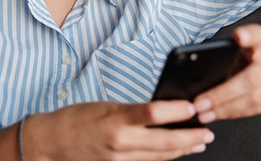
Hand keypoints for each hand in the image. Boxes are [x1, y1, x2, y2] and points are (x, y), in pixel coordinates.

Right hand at [23, 101, 214, 160]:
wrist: (53, 141)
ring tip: (199, 142)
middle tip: (207, 132)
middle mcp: (120, 141)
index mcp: (116, 119)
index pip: (154, 113)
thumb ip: (132, 111)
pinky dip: (164, 157)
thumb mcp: (106, 105)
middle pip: (164, 142)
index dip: (177, 111)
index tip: (193, 106)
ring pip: (160, 157)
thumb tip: (160, 110)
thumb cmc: (76, 118)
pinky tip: (175, 152)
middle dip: (190, 137)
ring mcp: (120, 159)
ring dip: (183, 150)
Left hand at [194, 24, 260, 122]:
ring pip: (254, 99)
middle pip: (250, 79)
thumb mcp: (243, 48)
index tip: (239, 35)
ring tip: (205, 113)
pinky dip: (237, 113)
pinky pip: (260, 109)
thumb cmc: (255, 54)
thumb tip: (198, 78)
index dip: (249, 35)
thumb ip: (226, 56)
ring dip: (226, 109)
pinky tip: (222, 114)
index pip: (257, 35)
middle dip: (221, 95)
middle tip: (199, 103)